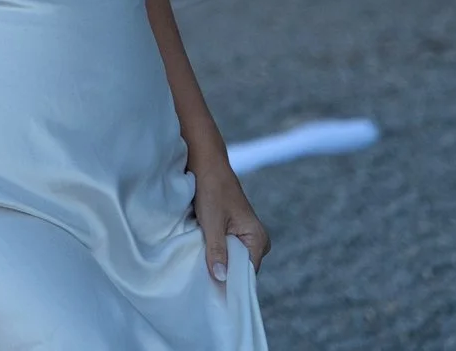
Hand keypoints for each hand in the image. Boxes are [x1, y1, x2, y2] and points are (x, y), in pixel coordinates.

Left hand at [191, 161, 270, 281]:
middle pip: (237, 269)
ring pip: (228, 260)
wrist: (205, 162)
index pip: (246, 274)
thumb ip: (217, 250)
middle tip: (199, 281)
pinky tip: (198, 256)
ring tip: (197, 267)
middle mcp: (255, 241)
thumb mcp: (212, 221)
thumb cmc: (211, 187)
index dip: (229, 284)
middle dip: (220, 273)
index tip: (211, 294)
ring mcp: (243, 237)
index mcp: (258, 239)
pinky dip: (211, 253)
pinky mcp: (231, 233)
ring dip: (214, 262)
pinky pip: (223, 251)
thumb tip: (221, 279)